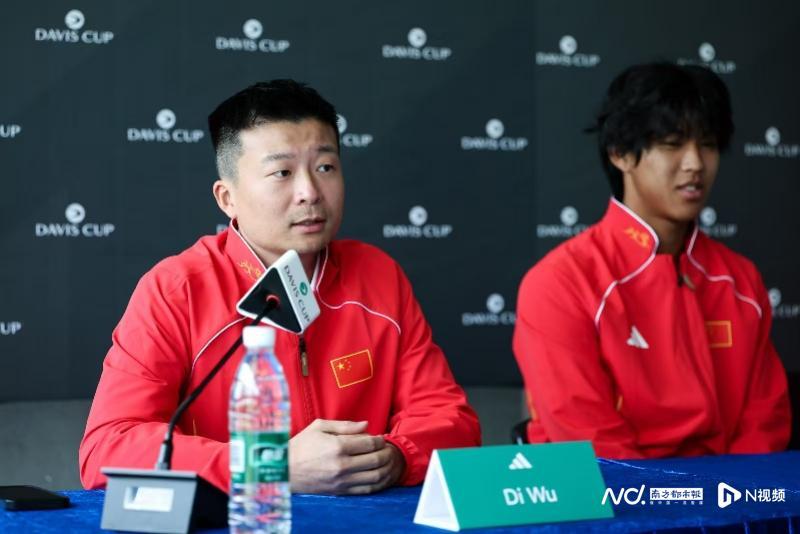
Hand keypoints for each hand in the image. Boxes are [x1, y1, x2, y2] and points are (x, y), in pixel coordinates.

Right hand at [289, 419, 405, 494]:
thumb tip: (366, 425)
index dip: (380, 439)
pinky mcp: (340, 492)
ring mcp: (342, 481)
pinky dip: (377, 482)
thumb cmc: (301, 446)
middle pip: (376, 459)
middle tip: (386, 448)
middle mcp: (341, 465)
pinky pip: (366, 489)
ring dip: (385, 467)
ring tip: (384, 460)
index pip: (370, 442)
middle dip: (385, 452)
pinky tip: (376, 474)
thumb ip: (345, 425)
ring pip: (375, 476)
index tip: (380, 437)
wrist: (284, 471)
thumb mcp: (319, 427)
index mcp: (337, 446)